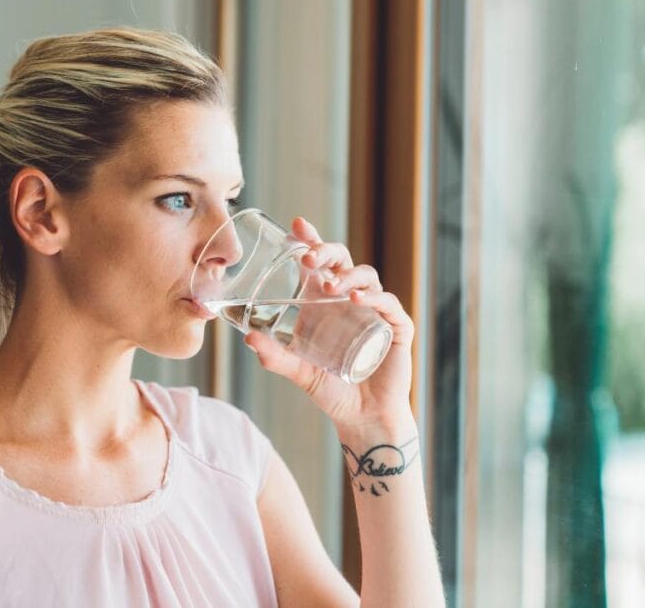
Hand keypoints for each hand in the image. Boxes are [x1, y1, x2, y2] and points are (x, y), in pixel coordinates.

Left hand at [242, 217, 415, 429]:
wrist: (363, 419)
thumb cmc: (331, 391)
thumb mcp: (298, 370)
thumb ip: (274, 356)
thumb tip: (247, 338)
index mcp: (325, 302)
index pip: (320, 263)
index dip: (311, 241)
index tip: (297, 225)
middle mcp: (350, 301)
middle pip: (343, 261)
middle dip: (327, 251)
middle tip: (310, 257)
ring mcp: (375, 312)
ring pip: (366, 277)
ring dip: (348, 276)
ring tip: (331, 286)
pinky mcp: (397, 328)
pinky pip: (388, 304)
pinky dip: (374, 298)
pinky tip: (356, 300)